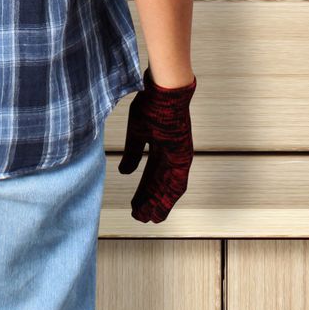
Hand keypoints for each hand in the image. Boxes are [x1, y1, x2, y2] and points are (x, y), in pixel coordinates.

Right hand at [117, 68, 195, 222]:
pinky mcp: (184, 156)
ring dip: (160, 203)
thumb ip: (132, 153)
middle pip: (159, 184)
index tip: (135, 206)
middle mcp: (171, 154)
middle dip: (149, 201)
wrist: (164, 90)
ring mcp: (179, 155)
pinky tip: (163, 207)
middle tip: (140, 217)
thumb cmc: (150, 104)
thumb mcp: (136, 132)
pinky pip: (179, 182)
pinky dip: (170, 197)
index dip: (143, 191)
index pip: (151, 175)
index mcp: (160, 146)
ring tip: (150, 219)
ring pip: (169, 187)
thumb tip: (124, 172)